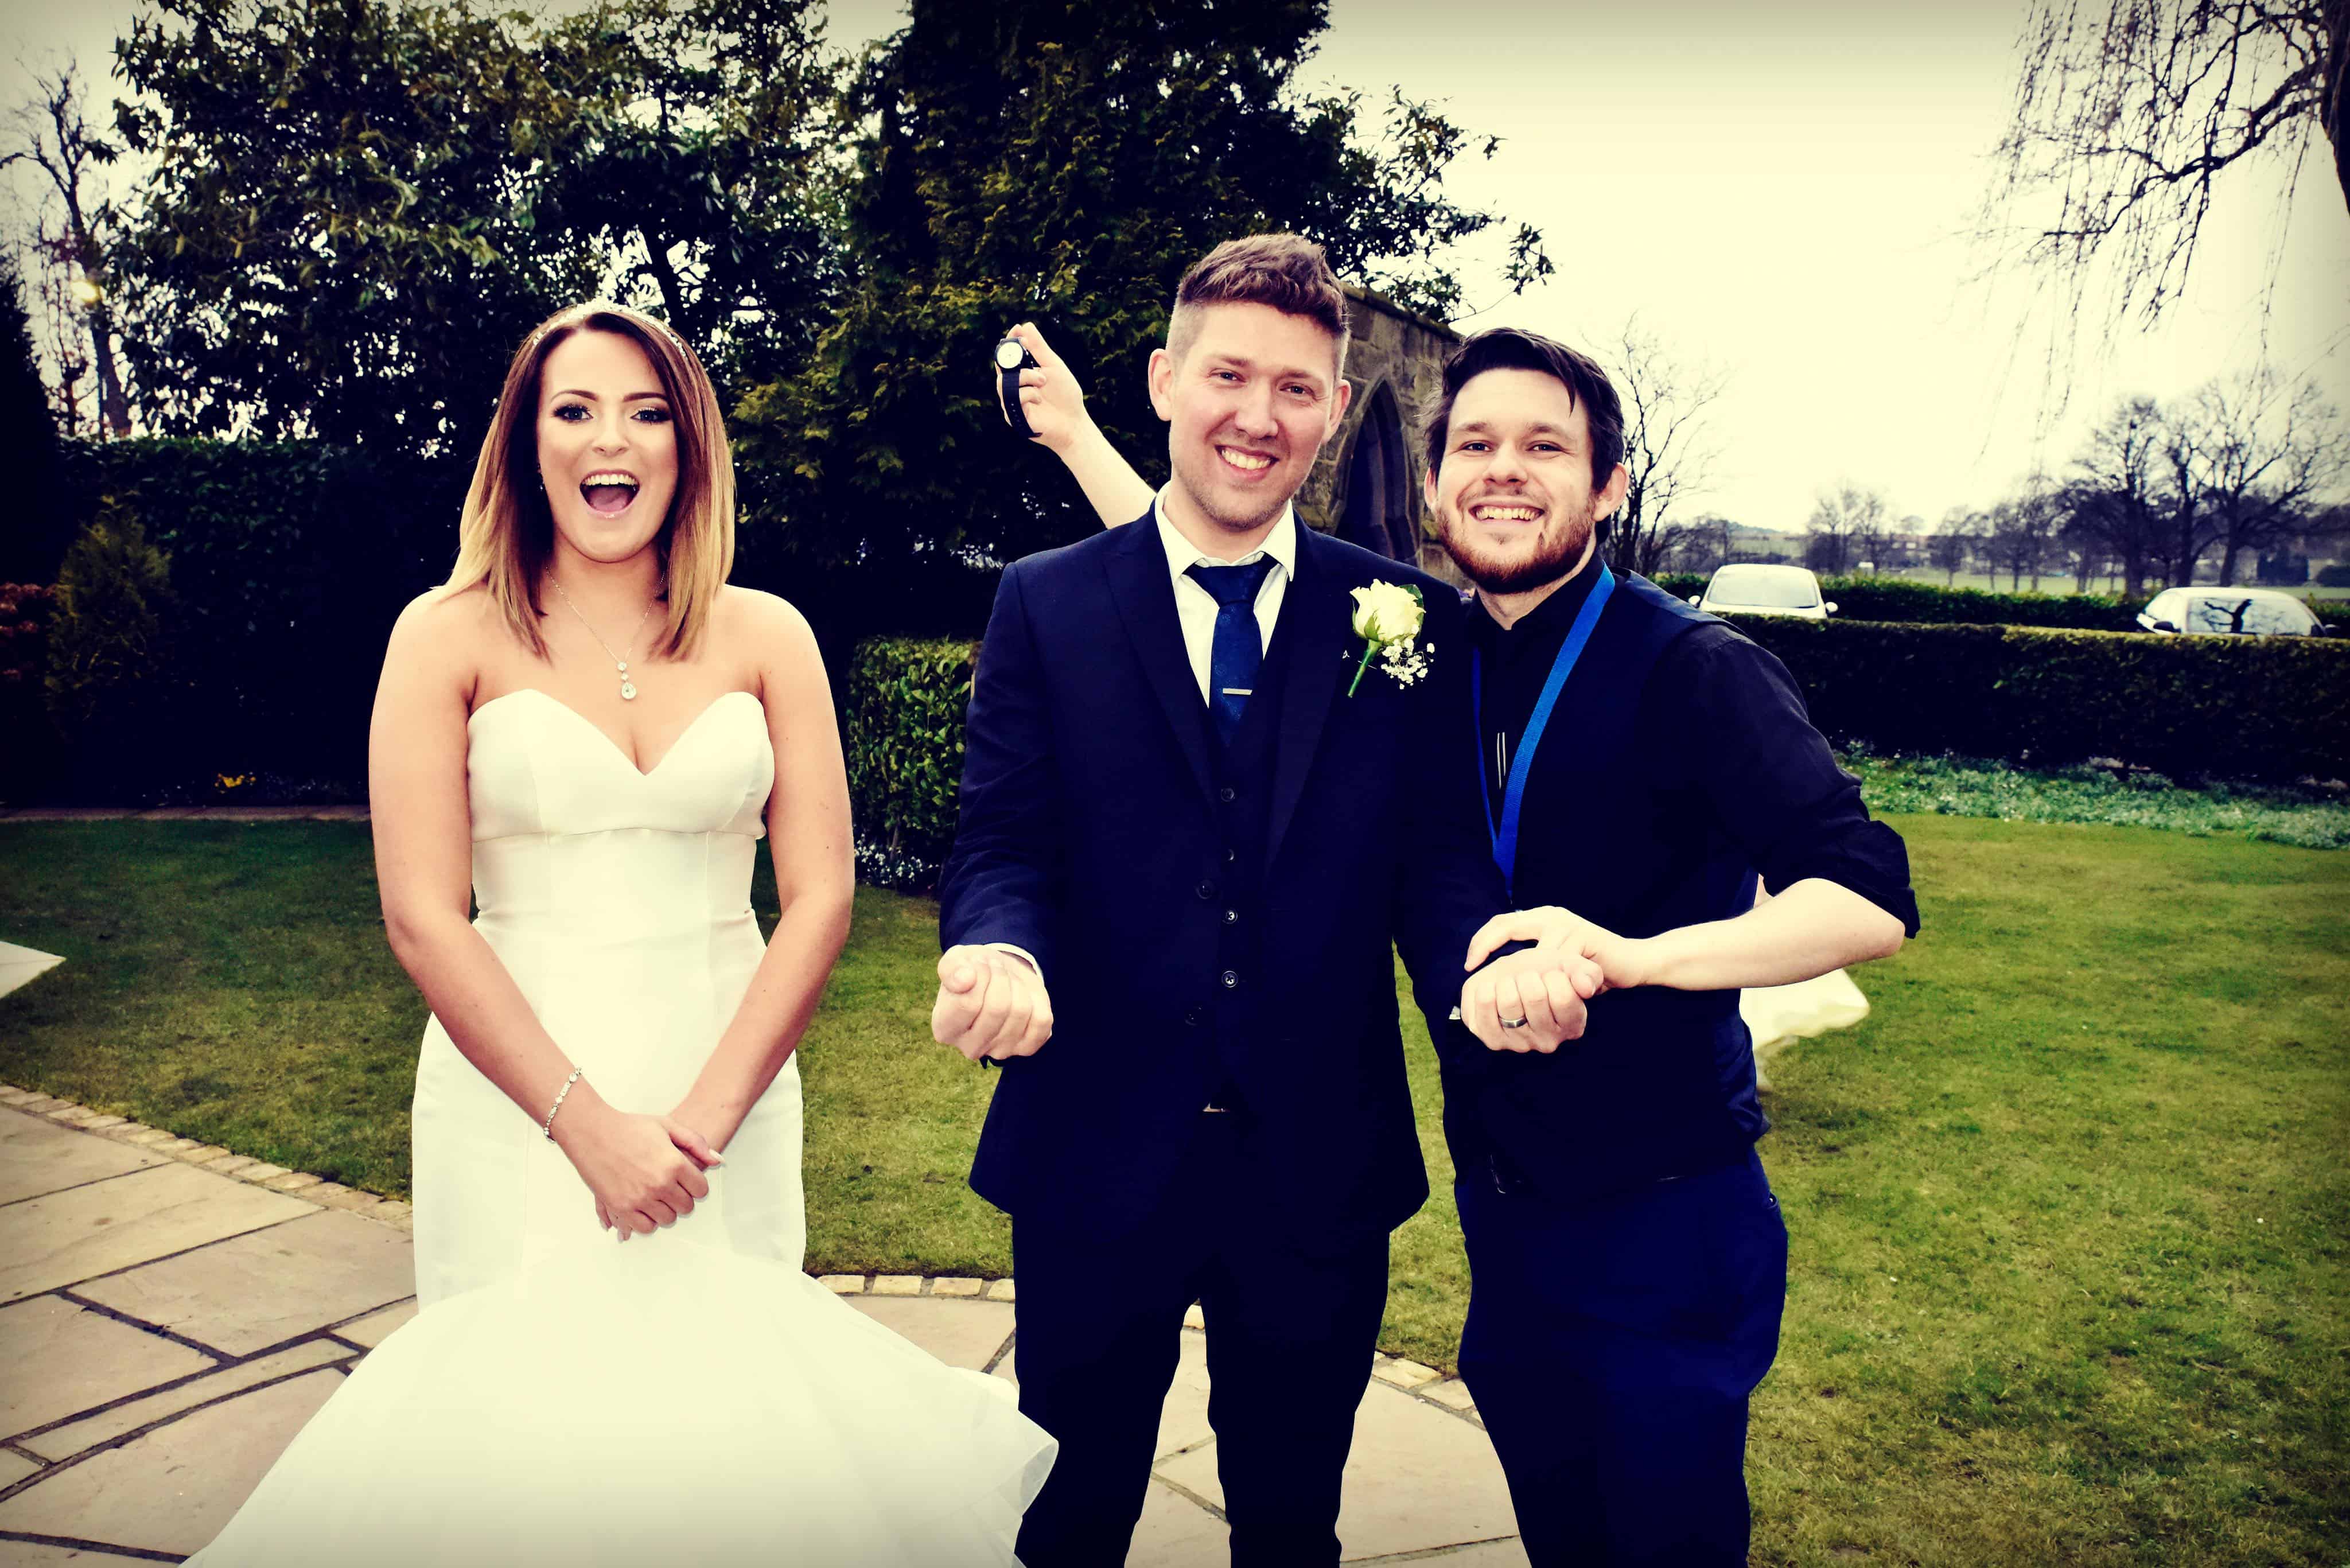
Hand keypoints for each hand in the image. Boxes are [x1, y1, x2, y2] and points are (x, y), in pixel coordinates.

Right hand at [557, 1102, 721, 1240]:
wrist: (593, 1132)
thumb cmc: (629, 1127)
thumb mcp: (667, 1126)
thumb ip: (696, 1143)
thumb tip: (718, 1161)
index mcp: (674, 1163)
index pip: (701, 1189)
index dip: (696, 1185)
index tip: (687, 1180)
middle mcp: (660, 1184)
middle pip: (686, 1207)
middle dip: (682, 1198)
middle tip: (671, 1188)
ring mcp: (640, 1198)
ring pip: (667, 1219)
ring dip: (665, 1210)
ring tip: (657, 1196)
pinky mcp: (621, 1207)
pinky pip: (645, 1227)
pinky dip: (647, 1220)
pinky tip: (644, 1206)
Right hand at [932, 944, 1054, 1060]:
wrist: (998, 977)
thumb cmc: (972, 971)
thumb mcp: (956, 961)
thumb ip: (952, 968)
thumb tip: (965, 980)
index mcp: (944, 1028)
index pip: (967, 1005)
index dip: (979, 975)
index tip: (978, 963)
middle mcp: (969, 1047)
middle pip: (997, 1009)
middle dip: (1000, 977)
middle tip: (995, 967)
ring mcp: (999, 1051)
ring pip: (1021, 1012)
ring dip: (1017, 985)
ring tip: (1007, 979)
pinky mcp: (1026, 1048)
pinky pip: (1042, 1021)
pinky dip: (1037, 1001)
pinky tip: (1023, 997)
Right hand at [998, 322, 1092, 453]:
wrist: (1074, 422)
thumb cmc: (1065, 395)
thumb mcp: (1053, 366)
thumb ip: (1039, 348)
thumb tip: (1026, 326)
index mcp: (1022, 374)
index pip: (1007, 356)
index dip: (1009, 342)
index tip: (1017, 329)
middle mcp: (1014, 387)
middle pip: (1000, 368)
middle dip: (1015, 358)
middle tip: (1032, 357)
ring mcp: (1012, 402)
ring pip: (1003, 383)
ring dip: (1026, 377)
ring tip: (1043, 381)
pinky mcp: (1014, 416)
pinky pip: (1013, 399)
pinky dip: (1028, 394)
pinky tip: (1040, 399)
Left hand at [1458, 946, 1594, 1052]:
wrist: (1511, 977)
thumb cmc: (1545, 973)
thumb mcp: (1570, 967)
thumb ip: (1587, 974)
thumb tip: (1586, 988)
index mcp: (1572, 1025)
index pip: (1563, 997)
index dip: (1553, 977)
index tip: (1549, 975)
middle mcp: (1548, 1041)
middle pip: (1534, 997)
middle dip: (1528, 976)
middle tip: (1527, 978)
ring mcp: (1519, 1044)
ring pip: (1509, 1002)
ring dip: (1507, 982)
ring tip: (1510, 984)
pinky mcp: (1492, 1040)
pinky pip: (1483, 1008)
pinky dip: (1485, 989)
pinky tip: (1492, 990)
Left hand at [1466, 905, 1650, 992]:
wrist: (1630, 963)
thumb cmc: (1586, 966)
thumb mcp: (1552, 961)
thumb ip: (1528, 962)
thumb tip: (1492, 978)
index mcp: (1541, 918)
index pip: (1500, 922)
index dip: (1481, 942)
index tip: (1469, 965)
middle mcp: (1552, 916)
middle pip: (1506, 925)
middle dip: (1487, 949)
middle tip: (1476, 971)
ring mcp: (1569, 925)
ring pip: (1531, 951)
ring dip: (1520, 973)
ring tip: (1512, 992)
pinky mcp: (1585, 939)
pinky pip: (1556, 962)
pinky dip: (1547, 980)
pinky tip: (1543, 994)